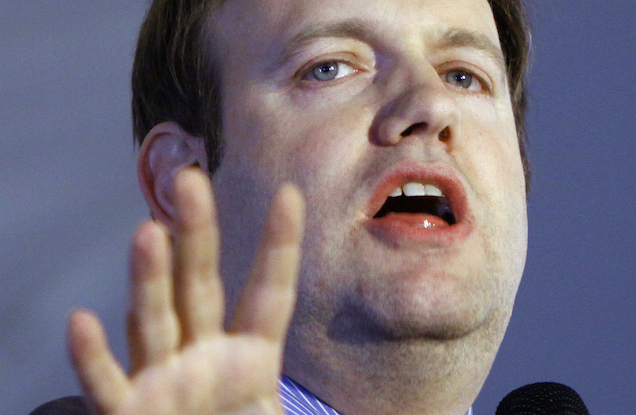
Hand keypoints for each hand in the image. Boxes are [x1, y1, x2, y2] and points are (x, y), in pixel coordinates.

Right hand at [67, 168, 304, 414]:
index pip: (269, 289)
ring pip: (156, 321)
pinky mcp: (132, 414)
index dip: (278, 244)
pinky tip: (80, 322)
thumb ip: (321, 405)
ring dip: (150, 279)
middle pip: (201, 286)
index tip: (290, 194)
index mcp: (252, 355)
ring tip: (149, 232)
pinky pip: (109, 385)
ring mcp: (166, 381)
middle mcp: (205, 356)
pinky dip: (93, 358)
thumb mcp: (283, 413)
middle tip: (192, 181)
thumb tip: (400, 411)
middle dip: (197, 236)